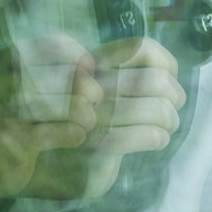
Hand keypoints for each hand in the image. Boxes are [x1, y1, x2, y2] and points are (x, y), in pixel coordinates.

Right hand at [0, 35, 183, 196]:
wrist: (38, 162)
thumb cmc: (71, 121)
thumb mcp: (92, 85)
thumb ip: (122, 70)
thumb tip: (167, 73)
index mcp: (87, 62)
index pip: (140, 49)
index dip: (165, 62)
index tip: (168, 76)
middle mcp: (86, 83)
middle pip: (154, 82)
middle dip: (174, 96)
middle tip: (173, 106)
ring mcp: (90, 114)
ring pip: (156, 108)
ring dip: (169, 119)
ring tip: (167, 125)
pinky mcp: (95, 144)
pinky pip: (145, 135)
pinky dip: (157, 137)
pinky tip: (156, 140)